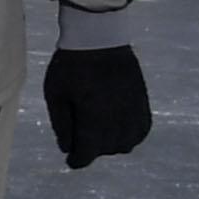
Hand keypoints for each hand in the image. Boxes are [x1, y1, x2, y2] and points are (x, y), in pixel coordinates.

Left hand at [42, 45, 151, 168]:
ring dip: (112, 144)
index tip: (72, 161)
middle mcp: (117, 119)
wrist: (99, 38)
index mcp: (94, 119)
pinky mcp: (142, 101)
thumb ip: (61, 124)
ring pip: (127, 143)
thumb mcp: (55, 94)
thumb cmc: (71, 65)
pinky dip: (131, 135)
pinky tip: (119, 129)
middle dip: (93, 150)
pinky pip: (141, 129)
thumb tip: (67, 148)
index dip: (77, 160)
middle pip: (107, 150)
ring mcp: (133, 110)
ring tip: (100, 135)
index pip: (88, 153)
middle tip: (81, 141)